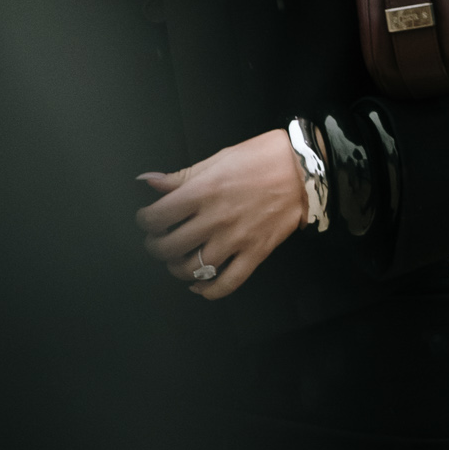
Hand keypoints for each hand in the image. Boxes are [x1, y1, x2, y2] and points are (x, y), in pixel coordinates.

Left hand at [135, 127, 306, 300]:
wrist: (304, 170)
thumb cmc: (260, 158)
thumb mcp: (217, 159)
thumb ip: (181, 176)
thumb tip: (147, 181)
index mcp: (203, 191)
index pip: (158, 216)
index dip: (145, 222)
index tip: (147, 220)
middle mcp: (216, 218)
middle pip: (170, 247)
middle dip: (155, 247)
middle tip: (157, 242)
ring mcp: (236, 239)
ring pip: (193, 269)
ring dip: (177, 268)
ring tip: (176, 260)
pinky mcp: (256, 253)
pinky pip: (228, 283)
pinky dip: (209, 290)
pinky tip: (199, 285)